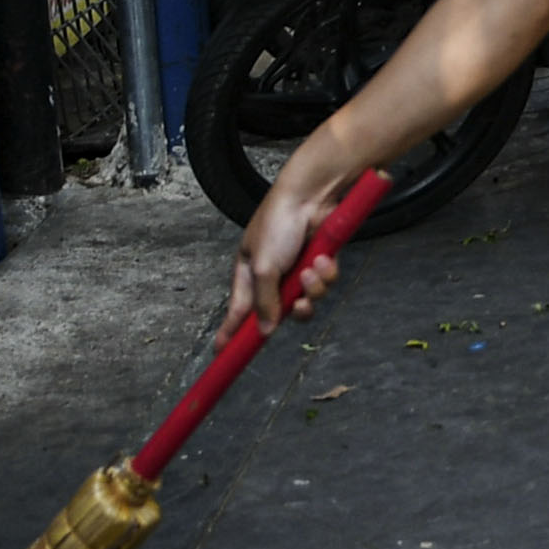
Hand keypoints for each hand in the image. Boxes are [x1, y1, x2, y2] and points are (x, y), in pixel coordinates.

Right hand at [223, 163, 353, 342]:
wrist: (311, 196)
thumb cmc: (278, 222)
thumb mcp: (264, 266)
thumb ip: (265, 301)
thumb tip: (265, 330)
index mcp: (248, 271)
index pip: (238, 309)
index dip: (231, 331)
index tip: (222, 352)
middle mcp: (272, 273)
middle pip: (279, 311)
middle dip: (293, 309)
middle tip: (299, 304)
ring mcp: (296, 269)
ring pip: (307, 300)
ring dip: (313, 288)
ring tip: (312, 269)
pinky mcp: (318, 263)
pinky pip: (324, 284)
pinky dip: (325, 274)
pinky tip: (323, 259)